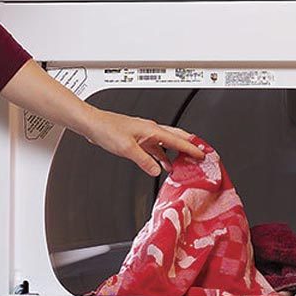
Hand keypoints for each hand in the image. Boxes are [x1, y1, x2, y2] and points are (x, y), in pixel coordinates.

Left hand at [82, 110, 203, 175]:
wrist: (92, 124)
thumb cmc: (106, 129)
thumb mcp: (127, 148)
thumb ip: (144, 160)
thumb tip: (156, 170)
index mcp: (151, 129)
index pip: (178, 140)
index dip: (191, 148)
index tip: (202, 154)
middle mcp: (150, 130)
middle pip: (176, 137)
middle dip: (189, 146)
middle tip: (199, 154)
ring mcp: (144, 134)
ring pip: (166, 143)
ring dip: (176, 153)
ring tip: (184, 163)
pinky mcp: (137, 139)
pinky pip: (155, 148)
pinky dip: (162, 155)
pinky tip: (162, 164)